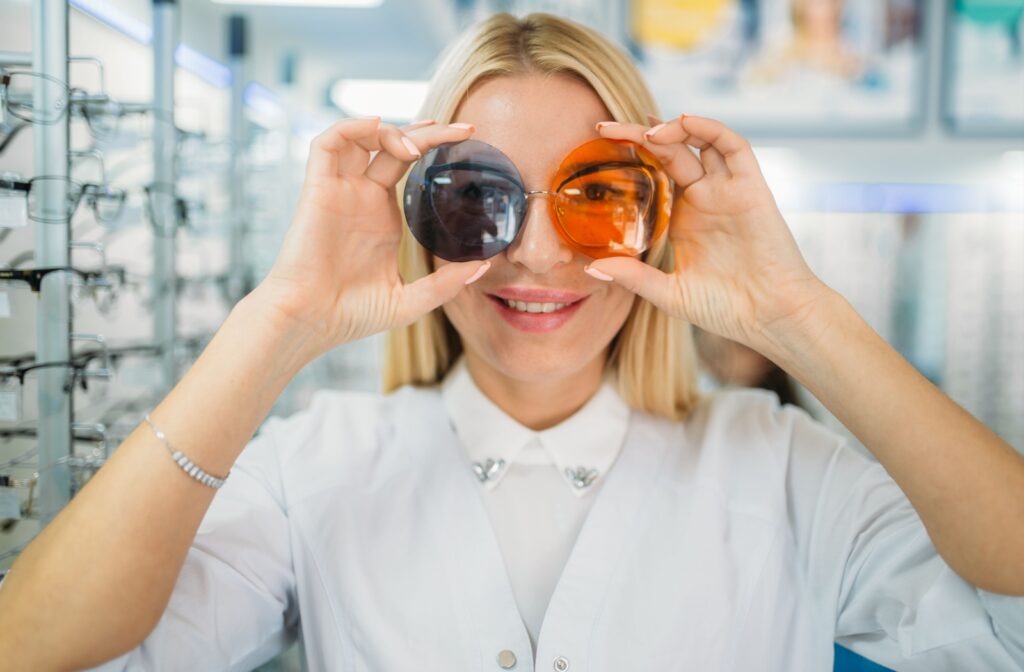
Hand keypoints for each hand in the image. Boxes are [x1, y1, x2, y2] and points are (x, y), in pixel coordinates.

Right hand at [251, 117, 489, 359]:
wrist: (311, 322)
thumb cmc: (352, 315)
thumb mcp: (410, 300)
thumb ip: (445, 283)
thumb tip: (484, 266)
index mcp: (384, 216)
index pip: (410, 165)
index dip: (437, 147)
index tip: (470, 139)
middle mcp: (362, 197)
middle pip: (394, 146)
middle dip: (428, 131)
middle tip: (464, 129)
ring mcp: (340, 191)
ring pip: (361, 136)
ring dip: (392, 129)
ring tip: (417, 144)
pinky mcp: (317, 190)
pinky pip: (327, 144)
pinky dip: (350, 126)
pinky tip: (376, 126)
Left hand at [586, 114, 830, 350]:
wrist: (771, 316)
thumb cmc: (725, 309)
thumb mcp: (669, 294)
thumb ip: (633, 277)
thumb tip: (590, 268)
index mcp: (681, 218)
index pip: (651, 174)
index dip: (627, 156)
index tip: (595, 146)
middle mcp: (703, 198)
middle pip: (668, 151)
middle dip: (636, 134)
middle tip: (604, 127)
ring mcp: (726, 190)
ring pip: (700, 141)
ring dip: (673, 127)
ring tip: (643, 129)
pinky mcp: (751, 187)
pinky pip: (733, 146)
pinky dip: (709, 128)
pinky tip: (683, 122)